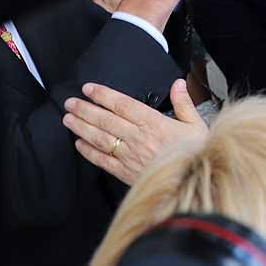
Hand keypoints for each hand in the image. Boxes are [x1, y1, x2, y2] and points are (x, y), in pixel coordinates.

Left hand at [62, 79, 206, 184]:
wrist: (193, 182)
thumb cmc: (195, 153)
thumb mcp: (196, 125)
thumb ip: (184, 103)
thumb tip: (177, 84)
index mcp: (154, 123)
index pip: (123, 105)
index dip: (104, 95)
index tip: (89, 89)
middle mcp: (138, 138)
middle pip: (106, 120)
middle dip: (85, 109)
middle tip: (71, 102)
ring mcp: (130, 155)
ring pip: (100, 138)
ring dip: (82, 127)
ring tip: (69, 118)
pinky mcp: (126, 172)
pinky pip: (102, 160)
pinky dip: (89, 152)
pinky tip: (79, 144)